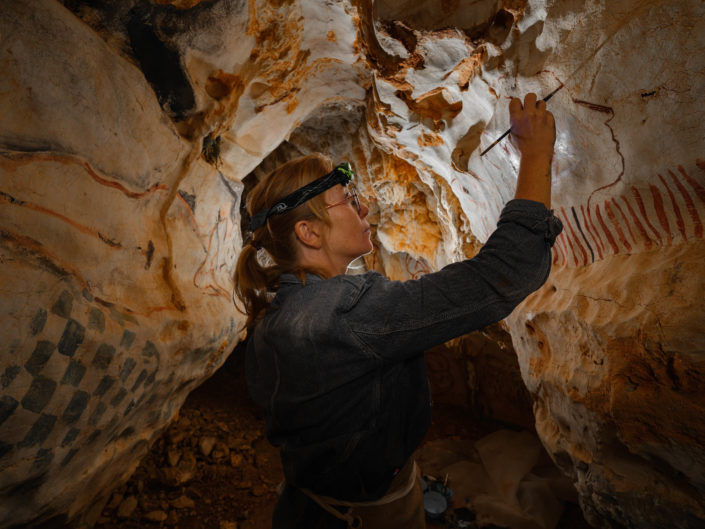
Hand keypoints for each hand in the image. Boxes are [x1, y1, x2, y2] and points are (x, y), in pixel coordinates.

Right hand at [510, 93, 555, 207]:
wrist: (536, 155)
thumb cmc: (523, 147)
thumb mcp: (513, 133)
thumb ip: (516, 121)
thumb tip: (519, 112)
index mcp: (516, 118)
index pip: (515, 101)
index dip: (517, 104)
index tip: (520, 108)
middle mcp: (528, 114)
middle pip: (530, 96)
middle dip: (530, 100)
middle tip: (531, 107)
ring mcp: (540, 116)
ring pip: (541, 102)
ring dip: (539, 108)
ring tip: (538, 118)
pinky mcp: (550, 119)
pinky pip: (548, 113)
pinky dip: (546, 118)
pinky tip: (544, 126)